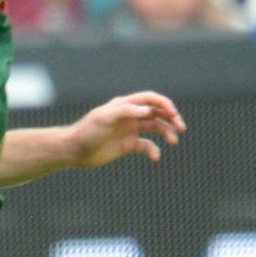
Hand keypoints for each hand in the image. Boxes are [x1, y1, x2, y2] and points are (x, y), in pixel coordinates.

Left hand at [65, 90, 184, 170]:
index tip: (173, 114)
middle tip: (181, 128)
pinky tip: (155, 157)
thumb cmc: (87, 132)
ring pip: (155, 128)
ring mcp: (129, 130)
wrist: (74, 150)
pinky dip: (154, 150)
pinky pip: (146, 146)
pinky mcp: (128, 145)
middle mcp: (129, 116)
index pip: (150, 99)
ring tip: (174, 142)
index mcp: (124, 105)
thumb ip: (126, 111)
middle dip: (171, 118)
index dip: (164, 104)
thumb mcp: (105, 118)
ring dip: (167, 133)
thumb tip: (148, 110)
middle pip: (156, 112)